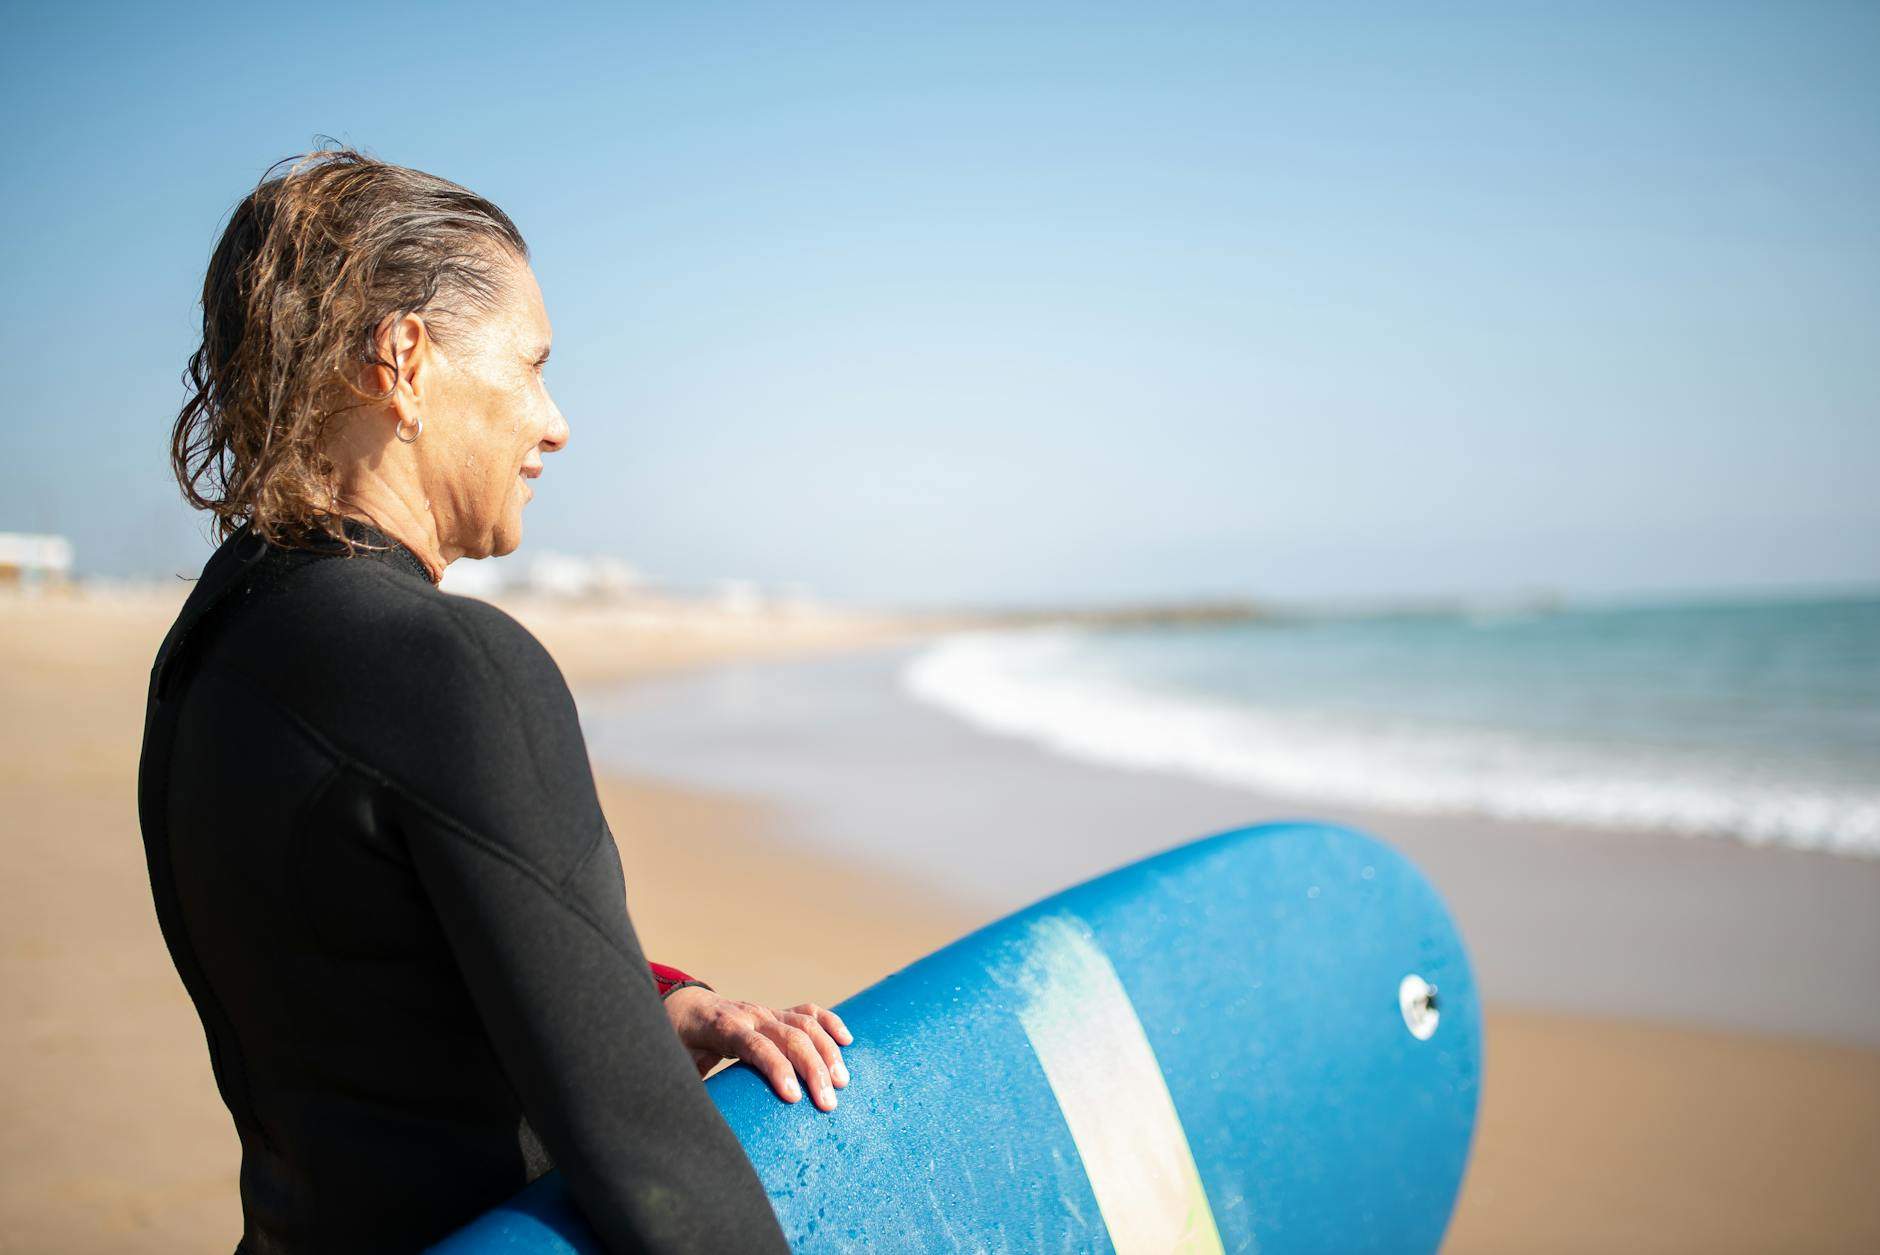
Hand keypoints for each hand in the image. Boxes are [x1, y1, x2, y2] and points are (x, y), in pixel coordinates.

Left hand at [663, 988, 853, 1111]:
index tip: (793, 1098)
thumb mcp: (675, 1064)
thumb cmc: (679, 1042)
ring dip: (828, 1052)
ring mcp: (767, 1012)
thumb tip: (696, 1123)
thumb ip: (687, 1086)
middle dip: (813, 1069)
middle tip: (828, 1104)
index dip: (776, 1069)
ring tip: (841, 1083)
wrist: (683, 1008)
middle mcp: (750, 1016)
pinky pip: (809, 1012)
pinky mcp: (777, 1014)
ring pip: (805, 1024)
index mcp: (724, 1028)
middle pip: (790, 1036)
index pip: (756, 1045)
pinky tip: (847, 1042)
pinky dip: (830, 1024)